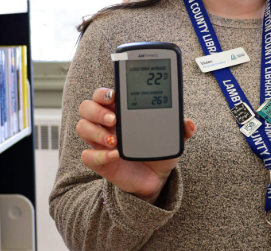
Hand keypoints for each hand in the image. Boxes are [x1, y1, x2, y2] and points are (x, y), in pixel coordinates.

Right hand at [76, 87, 195, 204]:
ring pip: (82, 128)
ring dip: (96, 132)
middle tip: (114, 118)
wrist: (156, 178)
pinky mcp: (99, 161)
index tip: (114, 96)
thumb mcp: (172, 138)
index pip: (103, 95)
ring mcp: (100, 142)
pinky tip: (115, 155)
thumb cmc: (159, 151)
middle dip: (96, 110)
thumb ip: (180, 129)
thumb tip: (188, 123)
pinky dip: (99, 155)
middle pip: (86, 107)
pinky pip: (88, 156)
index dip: (103, 92)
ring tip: (115, 140)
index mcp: (120, 111)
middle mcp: (106, 124)